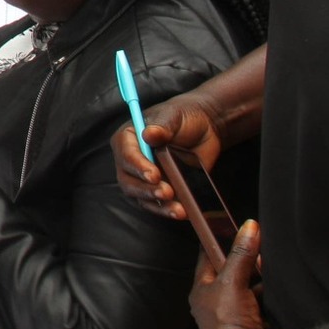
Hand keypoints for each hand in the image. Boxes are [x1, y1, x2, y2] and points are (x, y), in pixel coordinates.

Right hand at [110, 89, 224, 219]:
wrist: (203, 130)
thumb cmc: (183, 117)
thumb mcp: (174, 116)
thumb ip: (162, 126)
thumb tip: (149, 134)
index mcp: (128, 138)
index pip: (125, 154)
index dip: (138, 166)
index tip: (154, 174)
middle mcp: (130, 160)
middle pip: (128, 180)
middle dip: (146, 189)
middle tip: (166, 192)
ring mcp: (142, 178)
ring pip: (140, 197)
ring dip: (158, 205)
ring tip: (177, 209)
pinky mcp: (156, 190)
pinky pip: (156, 206)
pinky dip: (167, 211)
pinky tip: (182, 212)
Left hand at [190, 219, 275, 328]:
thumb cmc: (226, 323)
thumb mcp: (232, 281)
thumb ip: (241, 254)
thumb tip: (249, 227)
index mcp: (201, 291)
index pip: (207, 258)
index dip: (217, 241)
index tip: (227, 226)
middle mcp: (214, 304)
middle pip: (231, 273)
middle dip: (246, 260)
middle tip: (258, 245)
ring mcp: (233, 316)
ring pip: (248, 288)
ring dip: (259, 279)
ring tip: (271, 265)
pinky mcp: (251, 326)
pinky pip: (261, 304)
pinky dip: (269, 296)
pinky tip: (278, 289)